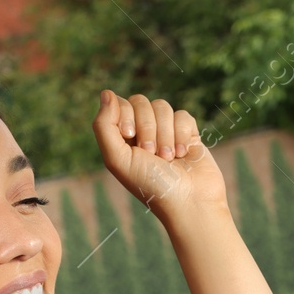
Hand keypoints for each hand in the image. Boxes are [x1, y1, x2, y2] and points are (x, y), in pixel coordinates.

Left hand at [92, 90, 227, 227]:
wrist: (189, 201)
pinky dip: (182, 134)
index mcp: (122, 138)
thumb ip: (104, 126)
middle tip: (152, 153)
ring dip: (165, 134)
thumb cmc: (151, 186)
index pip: (120, 104)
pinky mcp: (187, 133)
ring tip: (169, 158)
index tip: (130, 135)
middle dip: (148, 127)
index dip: (126, 114)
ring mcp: (166, 131)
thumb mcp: (118, 159)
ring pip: (162, 107)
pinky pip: (182, 115)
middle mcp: (142, 133)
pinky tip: (184, 154)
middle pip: (141, 102)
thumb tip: (106, 92)